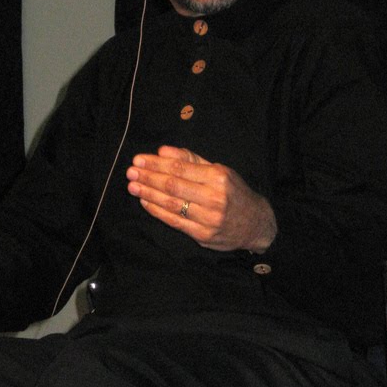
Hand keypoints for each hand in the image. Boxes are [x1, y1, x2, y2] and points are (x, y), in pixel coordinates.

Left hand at [126, 145, 276, 252]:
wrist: (256, 224)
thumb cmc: (234, 193)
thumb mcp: (220, 170)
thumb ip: (191, 160)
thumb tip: (163, 151)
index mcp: (218, 176)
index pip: (180, 167)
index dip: (156, 163)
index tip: (139, 160)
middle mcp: (214, 197)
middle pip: (173, 185)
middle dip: (149, 177)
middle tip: (131, 172)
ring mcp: (208, 218)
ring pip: (171, 204)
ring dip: (148, 194)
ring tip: (133, 186)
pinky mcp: (202, 235)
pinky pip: (175, 221)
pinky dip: (157, 211)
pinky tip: (145, 202)